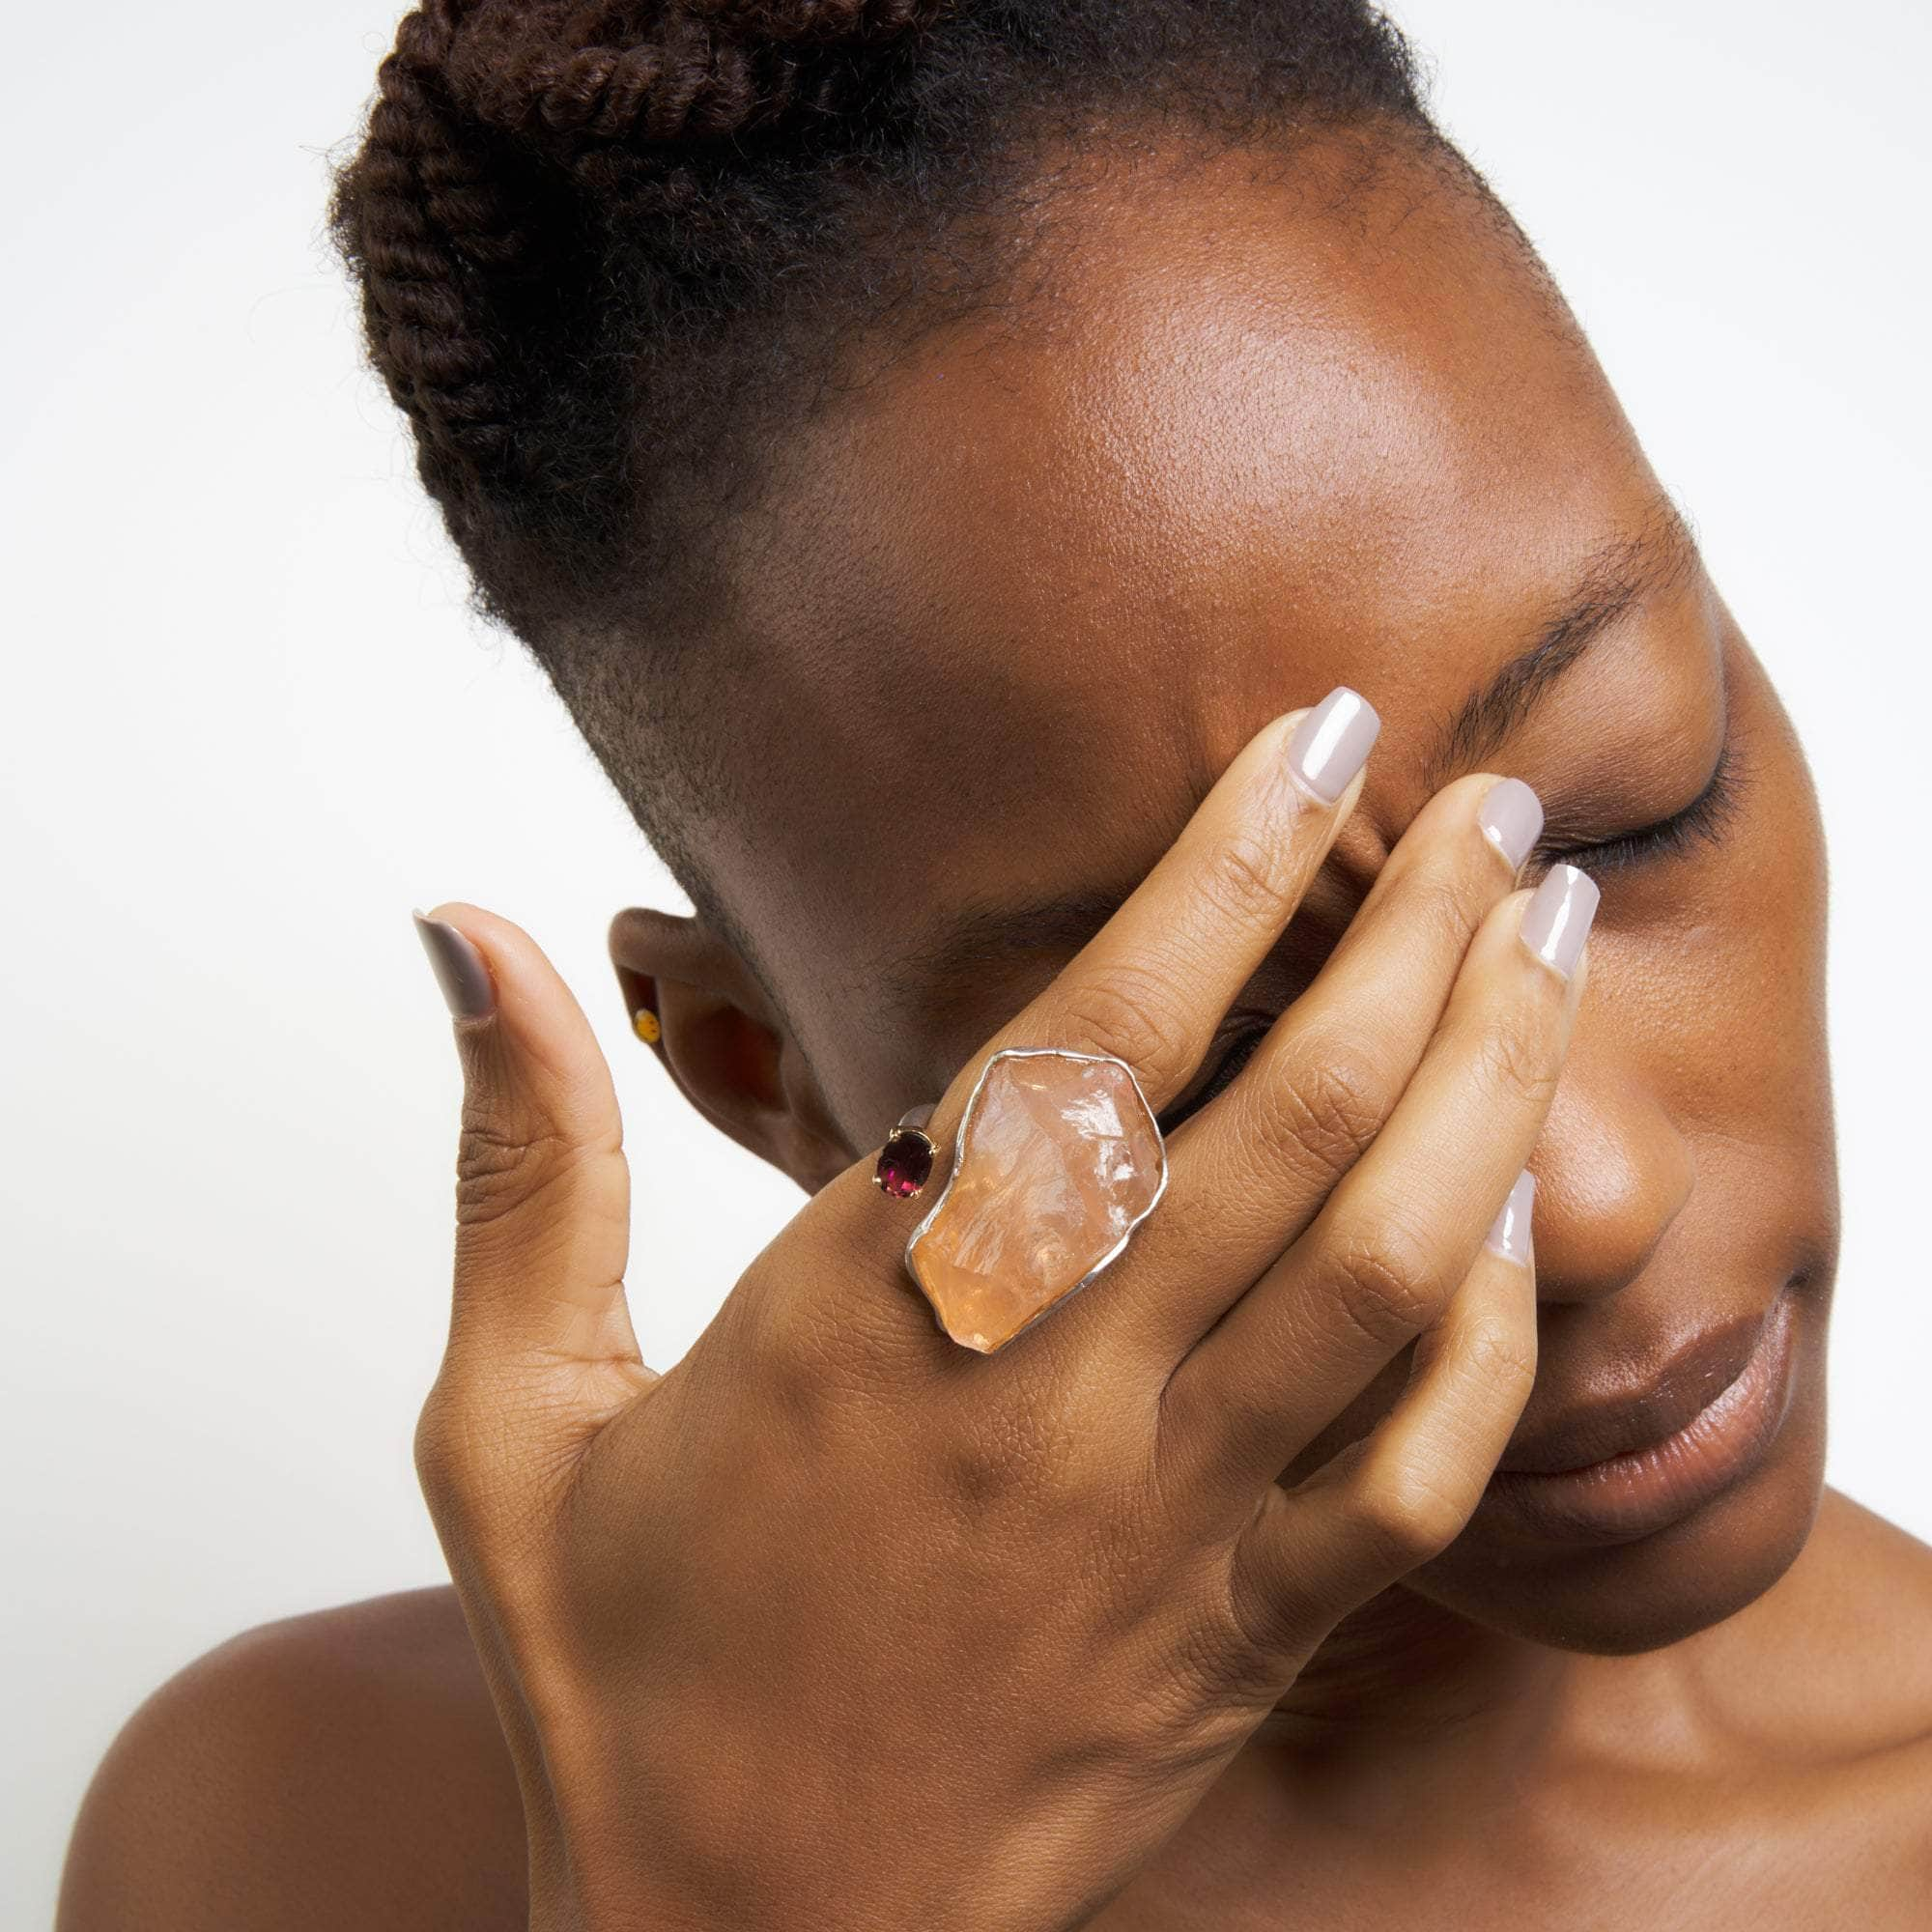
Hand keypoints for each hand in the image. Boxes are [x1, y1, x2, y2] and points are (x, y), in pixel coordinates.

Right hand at [410, 691, 1591, 1931]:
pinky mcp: (1241, 1643)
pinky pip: (1422, 1472)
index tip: (1321, 734)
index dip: (1221, 864)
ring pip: (1392, 1271)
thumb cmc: (619, 1675)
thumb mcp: (512, 1416)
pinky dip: (1501, 1332)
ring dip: (1498, 1086)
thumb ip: (523, 1159)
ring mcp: (1164, 1530)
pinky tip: (1529, 1208)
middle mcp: (1038, 1402)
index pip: (1087, 1039)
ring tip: (1557, 936)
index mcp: (859, 1315)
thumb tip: (465, 929)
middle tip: (1496, 804)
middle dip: (1419, 937)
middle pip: (1290, 1123)